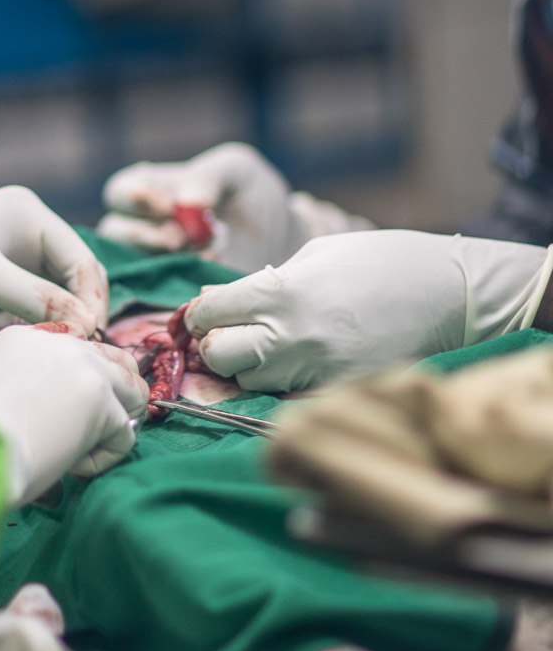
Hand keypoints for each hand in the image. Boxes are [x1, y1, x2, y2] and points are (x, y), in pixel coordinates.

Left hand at [0, 186, 109, 335]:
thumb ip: (37, 300)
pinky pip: (22, 303)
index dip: (91, 302)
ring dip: (43, 319)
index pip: (84, 262)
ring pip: (47, 295)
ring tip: (22, 334)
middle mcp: (23, 229)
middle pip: (71, 279)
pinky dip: (21, 320)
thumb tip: (86, 325)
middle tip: (60, 346)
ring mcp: (4, 254)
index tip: (86, 341)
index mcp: (30, 214)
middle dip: (69, 313)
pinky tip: (0, 329)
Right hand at [0, 327, 147, 503]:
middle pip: (115, 360)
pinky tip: (73, 468)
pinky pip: (125, 434)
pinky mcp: (100, 398)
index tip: (58, 416)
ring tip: (82, 451)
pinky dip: (105, 458)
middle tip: (87, 434)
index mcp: (22, 338)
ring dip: (116, 425)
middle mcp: (57, 343)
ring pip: (133, 390)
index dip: (79, 384)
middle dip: (113, 398)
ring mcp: (83, 366)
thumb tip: (61, 418)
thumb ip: (30, 389)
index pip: (76, 350)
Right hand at [98, 141, 372, 270]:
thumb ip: (209, 176)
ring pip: (127, 265)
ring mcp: (153, 264)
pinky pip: (150, 297)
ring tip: (197, 253)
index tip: (167, 205)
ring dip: (156, 260)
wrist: (284, 242)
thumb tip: (187, 202)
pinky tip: (205, 273)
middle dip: (143, 234)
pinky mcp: (168, 295)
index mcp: (152, 189)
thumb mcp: (238, 172)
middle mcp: (144, 227)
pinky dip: (172, 286)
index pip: (121, 192)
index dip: (134, 197)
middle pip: (113, 231)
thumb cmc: (254, 199)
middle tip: (179, 238)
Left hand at [187, 230, 550, 392]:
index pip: (207, 314)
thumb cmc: (383, 260)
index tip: (206, 312)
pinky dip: (283, 384)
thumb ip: (263, 282)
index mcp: (281, 292)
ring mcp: (317, 371)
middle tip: (232, 333)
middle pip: (218, 356)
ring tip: (270, 346)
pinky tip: (298, 364)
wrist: (451, 295)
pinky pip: (289, 396)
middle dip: (215, 345)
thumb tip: (215, 302)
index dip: (199, 313)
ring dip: (248, 366)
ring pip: (250, 382)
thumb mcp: (316, 254)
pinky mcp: (339, 393)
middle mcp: (292, 336)